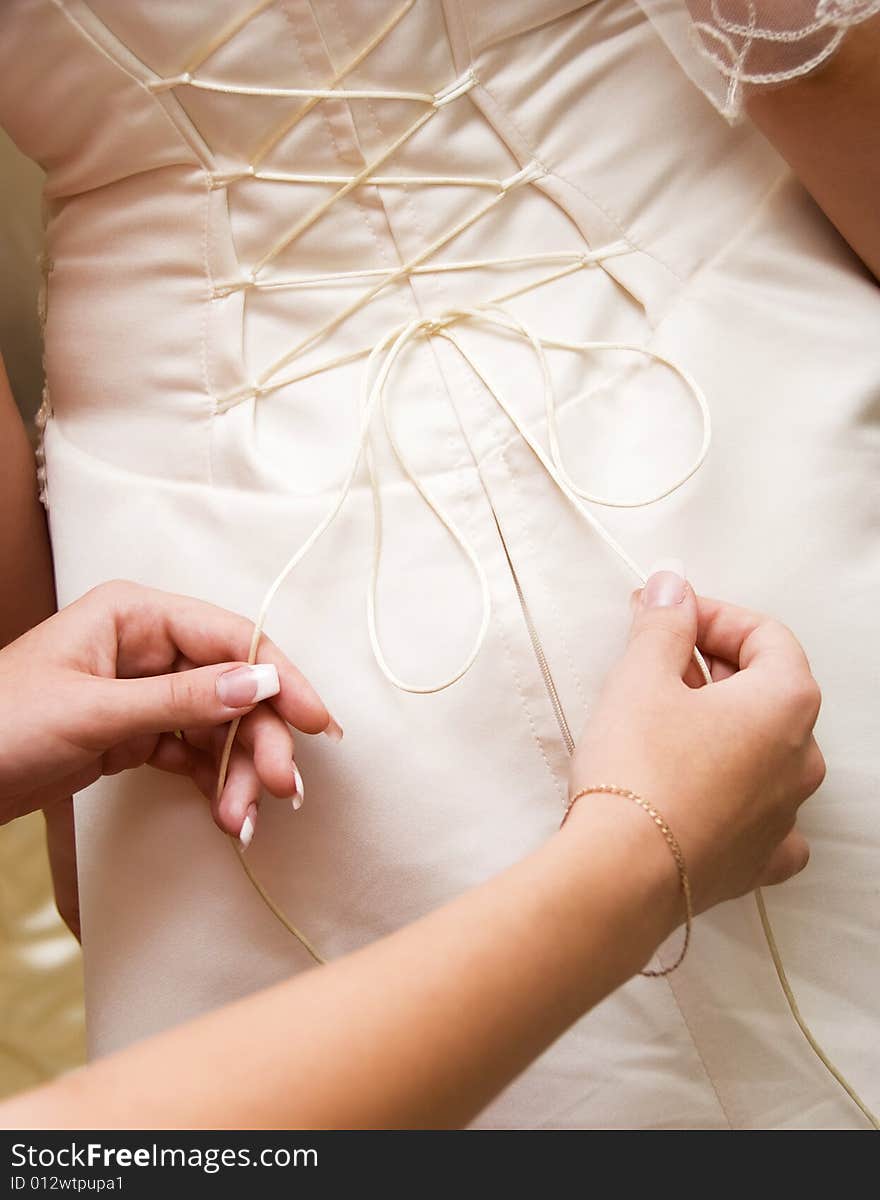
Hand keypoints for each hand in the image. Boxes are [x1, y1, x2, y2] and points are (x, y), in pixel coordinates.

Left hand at [0, 580, 340, 842]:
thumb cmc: (1, 724)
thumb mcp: (95, 711)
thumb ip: (181, 698)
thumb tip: (260, 684)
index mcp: (137, 615)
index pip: (232, 636)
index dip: (279, 677)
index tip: (315, 720)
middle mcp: (149, 646)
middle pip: (233, 687)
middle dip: (259, 740)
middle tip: (282, 788)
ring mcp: (145, 690)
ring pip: (219, 725)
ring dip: (238, 772)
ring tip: (243, 820)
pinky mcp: (137, 732)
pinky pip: (193, 752)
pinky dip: (213, 782)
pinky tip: (227, 813)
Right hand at [568, 564, 823, 913]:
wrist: (622, 872)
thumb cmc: (638, 769)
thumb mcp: (641, 677)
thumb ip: (664, 623)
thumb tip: (674, 588)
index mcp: (786, 702)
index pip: (766, 634)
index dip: (713, 616)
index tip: (668, 618)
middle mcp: (801, 757)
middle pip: (769, 689)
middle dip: (713, 666)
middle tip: (656, 661)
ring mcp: (786, 813)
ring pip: (767, 750)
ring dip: (723, 725)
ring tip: (664, 722)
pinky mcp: (759, 858)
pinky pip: (765, 816)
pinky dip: (739, 795)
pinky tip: (705, 791)